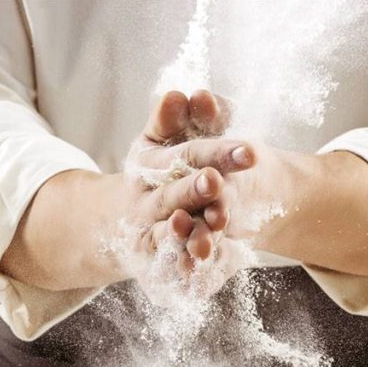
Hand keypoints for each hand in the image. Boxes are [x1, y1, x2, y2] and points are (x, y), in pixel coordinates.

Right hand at [0, 90, 248, 294]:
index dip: (217, 153)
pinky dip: (185, 273)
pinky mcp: (150, 267)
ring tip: (210, 229)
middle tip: (217, 182)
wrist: (118, 227)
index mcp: (149, 166)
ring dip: (189, 233)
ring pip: (168, 235)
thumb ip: (173, 120)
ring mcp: (145, 236)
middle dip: (196, 189)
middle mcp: (145, 202)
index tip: (250, 151)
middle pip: (175, 195)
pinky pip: (169, 270)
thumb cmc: (153, 177)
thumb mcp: (159, 144)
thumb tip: (179, 94)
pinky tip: (205, 271)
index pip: (188, 156)